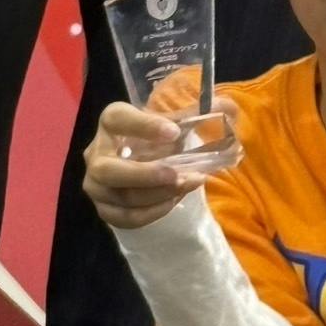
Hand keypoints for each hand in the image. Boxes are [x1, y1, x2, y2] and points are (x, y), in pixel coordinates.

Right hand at [83, 101, 206, 228]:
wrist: (142, 166)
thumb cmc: (157, 141)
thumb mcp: (172, 125)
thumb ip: (197, 115)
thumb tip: (229, 107)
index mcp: (111, 123)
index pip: (118, 119)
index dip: (144, 125)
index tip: (174, 131)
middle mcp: (96, 153)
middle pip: (109, 170)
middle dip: (145, 175)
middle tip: (176, 175)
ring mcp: (96, 184)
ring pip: (121, 197)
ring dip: (158, 195)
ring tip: (187, 185)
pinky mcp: (104, 209)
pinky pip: (127, 217)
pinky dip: (153, 212)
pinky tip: (173, 201)